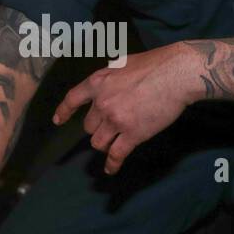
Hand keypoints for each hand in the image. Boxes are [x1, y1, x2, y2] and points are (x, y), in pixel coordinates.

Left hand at [52, 42, 196, 174]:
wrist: (176, 74)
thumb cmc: (155, 64)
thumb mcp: (123, 64)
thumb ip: (110, 77)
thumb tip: (106, 85)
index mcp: (98, 82)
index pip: (73, 99)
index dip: (64, 112)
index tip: (58, 121)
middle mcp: (102, 102)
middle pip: (89, 126)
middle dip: (98, 128)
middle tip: (111, 127)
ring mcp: (116, 119)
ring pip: (98, 142)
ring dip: (105, 144)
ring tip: (113, 144)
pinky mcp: (132, 134)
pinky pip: (116, 154)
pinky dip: (112, 164)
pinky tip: (111, 169)